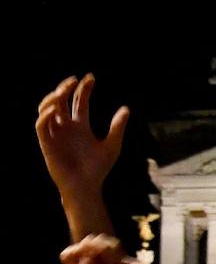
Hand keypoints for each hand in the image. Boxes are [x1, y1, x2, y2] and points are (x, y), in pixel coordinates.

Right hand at [35, 75, 128, 200]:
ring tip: (63, 91)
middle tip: (75, 79)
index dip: (83, 88)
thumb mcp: (112, 145)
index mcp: (80, 126)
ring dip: (52, 98)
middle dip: (66, 88)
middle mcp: (66, 127)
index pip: (79, 101)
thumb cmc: (98, 168)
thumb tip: (126, 108)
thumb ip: (117, 127)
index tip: (90, 77)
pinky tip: (54, 109)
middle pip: (61, 101)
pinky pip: (41, 126)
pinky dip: (45, 115)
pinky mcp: (47, 143)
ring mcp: (55, 134)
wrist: (87, 186)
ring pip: (47, 109)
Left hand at [58, 234, 153, 263]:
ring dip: (106, 246)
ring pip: (97, 239)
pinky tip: (120, 256)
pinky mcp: (114, 253)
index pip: (68, 255)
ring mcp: (102, 257)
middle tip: (100, 252)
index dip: (74, 251)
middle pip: (84, 243)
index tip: (81, 253)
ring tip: (114, 258)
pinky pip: (109, 241)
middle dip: (93, 246)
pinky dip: (115, 247)